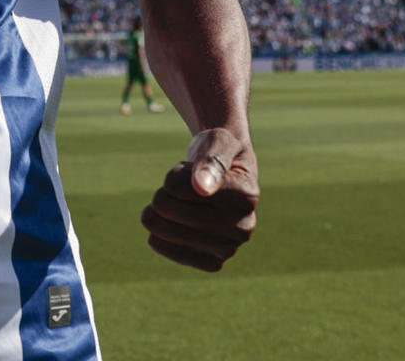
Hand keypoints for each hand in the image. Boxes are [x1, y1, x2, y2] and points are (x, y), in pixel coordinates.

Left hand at [142, 127, 258, 271]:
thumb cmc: (218, 152)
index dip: (174, 175)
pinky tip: (168, 225)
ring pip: (164, 231)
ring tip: (173, 205)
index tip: (190, 171)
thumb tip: (203, 187)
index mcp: (247, 196)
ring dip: (157, 214)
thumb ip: (212, 160)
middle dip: (163, 194)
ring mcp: (229, 248)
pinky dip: (159, 236)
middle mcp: (243, 227)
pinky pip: (169, 251)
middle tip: (177, 190)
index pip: (184, 187)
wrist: (224, 175)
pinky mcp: (213, 262)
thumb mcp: (218, 142)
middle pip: (169, 210)